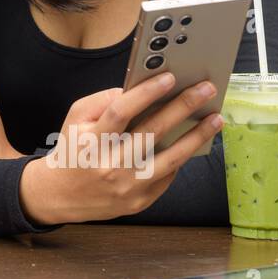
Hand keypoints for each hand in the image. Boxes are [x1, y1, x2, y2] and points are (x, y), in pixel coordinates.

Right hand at [20, 71, 222, 225]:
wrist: (61, 194)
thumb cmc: (73, 149)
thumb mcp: (75, 118)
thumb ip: (103, 101)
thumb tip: (139, 92)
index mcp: (92, 141)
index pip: (120, 112)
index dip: (145, 93)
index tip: (169, 77)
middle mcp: (110, 165)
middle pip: (152, 131)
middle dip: (182, 107)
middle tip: (206, 90)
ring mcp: (127, 186)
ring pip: (171, 158)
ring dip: (196, 136)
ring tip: (215, 119)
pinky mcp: (140, 201)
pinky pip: (167, 176)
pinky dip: (181, 157)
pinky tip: (193, 142)